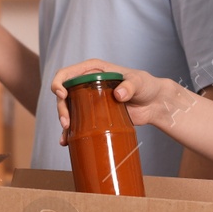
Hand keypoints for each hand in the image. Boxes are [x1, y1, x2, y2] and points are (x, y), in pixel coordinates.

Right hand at [48, 59, 186, 144]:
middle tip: (66, 122)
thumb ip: (130, 85)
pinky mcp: (94, 115)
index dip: (59, 82)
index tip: (61, 94)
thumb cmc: (146, 86)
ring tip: (67, 133)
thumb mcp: (139, 82)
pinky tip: (66, 141)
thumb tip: (119, 94)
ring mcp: (89, 100)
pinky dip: (71, 132)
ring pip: (68, 109)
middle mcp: (87, 83)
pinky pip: (78, 122)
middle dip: (61, 107)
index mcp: (93, 70)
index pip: (68, 73)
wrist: (153, 104)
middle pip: (64, 94)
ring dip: (64, 121)